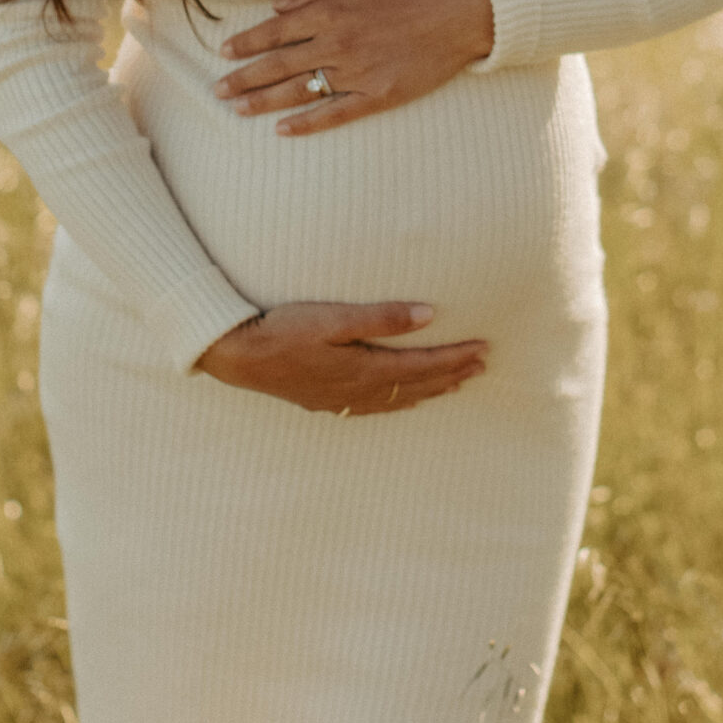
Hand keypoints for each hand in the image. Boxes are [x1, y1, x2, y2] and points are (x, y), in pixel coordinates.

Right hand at [194, 302, 487, 414]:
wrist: (239, 357)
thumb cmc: (283, 330)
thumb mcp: (333, 318)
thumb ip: (382, 317)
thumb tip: (429, 315)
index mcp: (364, 369)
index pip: (422, 365)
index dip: (455, 357)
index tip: (483, 349)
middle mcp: (358, 391)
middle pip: (417, 385)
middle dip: (452, 373)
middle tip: (483, 366)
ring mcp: (341, 400)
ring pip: (399, 399)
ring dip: (431, 389)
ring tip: (456, 383)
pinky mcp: (325, 401)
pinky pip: (376, 407)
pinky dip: (400, 402)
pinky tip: (404, 400)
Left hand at [216, 0, 493, 134]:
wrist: (462, 13)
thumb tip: (278, 4)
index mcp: (331, 10)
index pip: (275, 31)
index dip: (246, 42)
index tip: (223, 52)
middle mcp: (337, 42)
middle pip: (278, 65)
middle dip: (243, 77)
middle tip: (217, 90)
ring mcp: (357, 72)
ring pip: (298, 91)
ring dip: (263, 101)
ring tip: (237, 109)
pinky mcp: (378, 95)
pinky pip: (335, 113)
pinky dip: (307, 123)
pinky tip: (283, 130)